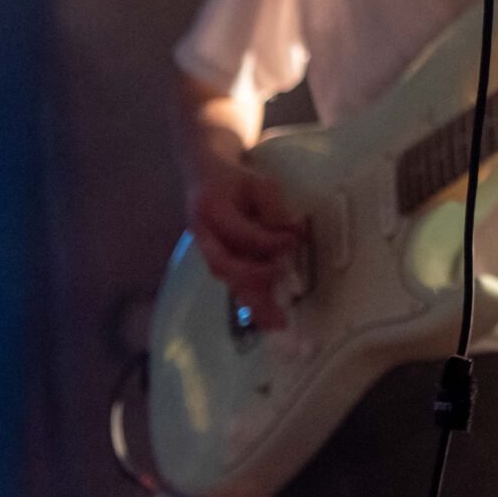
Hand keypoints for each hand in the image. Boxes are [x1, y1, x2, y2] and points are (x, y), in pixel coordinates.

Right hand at [187, 152, 303, 330]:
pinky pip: (231, 280)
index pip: (238, 232)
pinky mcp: (215, 257)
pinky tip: (266, 316)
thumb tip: (295, 234)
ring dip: (251, 301)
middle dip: (253, 283)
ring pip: (226, 278)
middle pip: (222, 265)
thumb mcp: (258, 182)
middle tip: (279, 299)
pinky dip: (248, 298)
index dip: (266, 240)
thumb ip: (274, 208)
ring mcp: (206, 247)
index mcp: (211, 209)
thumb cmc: (234, 177)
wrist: (202, 173)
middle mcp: (202, 233)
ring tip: (276, 323)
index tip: (294, 240)